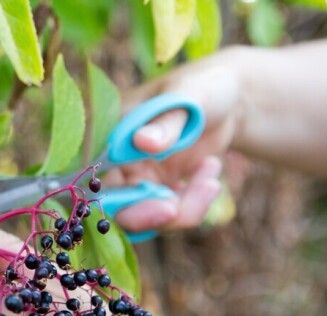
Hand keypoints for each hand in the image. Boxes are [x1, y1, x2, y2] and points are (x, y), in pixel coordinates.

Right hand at [106, 48, 244, 231]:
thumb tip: (142, 142)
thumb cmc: (204, 86)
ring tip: (211, 181)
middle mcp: (115, 162)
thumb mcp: (188, 96)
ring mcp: (135, 179)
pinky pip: (167, 215)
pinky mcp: (156, 191)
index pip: (97, 182)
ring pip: (146, 218)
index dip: (122, 204)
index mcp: (109, 134)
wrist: (229, 97)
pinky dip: (193, 205)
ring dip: (184, 209)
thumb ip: (165, 121)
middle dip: (152, 216)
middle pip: (117, 209)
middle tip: (180, 211)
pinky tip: (210, 174)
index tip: (165, 208)